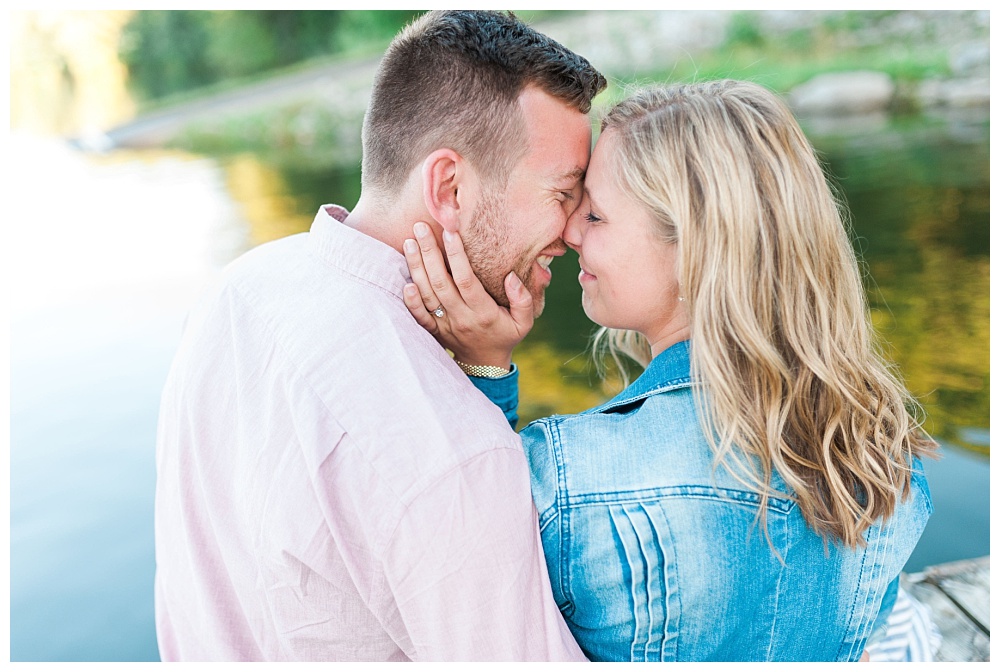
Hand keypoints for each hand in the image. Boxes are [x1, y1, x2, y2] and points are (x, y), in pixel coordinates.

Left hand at [402, 221, 534, 367]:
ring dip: (416, 268)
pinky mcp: (434, 330)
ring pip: (427, 294)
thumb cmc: (506, 335)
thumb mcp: (525, 321)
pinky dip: (410, 301)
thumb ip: (523, 299)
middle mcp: (461, 317)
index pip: (466, 280)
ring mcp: (445, 324)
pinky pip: (419, 316)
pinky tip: (404, 282)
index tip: (450, 232)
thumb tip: (511, 277)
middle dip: (429, 253)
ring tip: (409, 241)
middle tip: (420, 227)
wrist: (484, 364)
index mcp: (483, 312)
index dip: (457, 256)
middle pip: (441, 283)